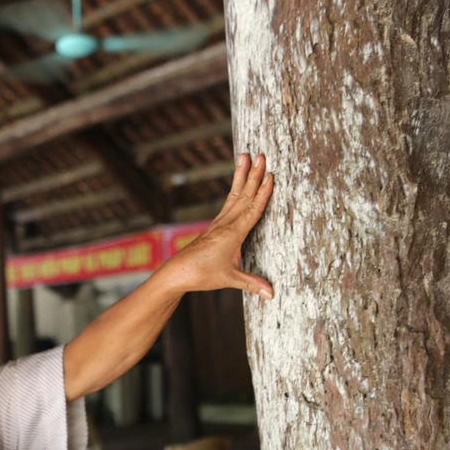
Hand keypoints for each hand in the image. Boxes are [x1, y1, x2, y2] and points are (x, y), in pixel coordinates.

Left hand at [167, 153, 273, 297]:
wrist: (177, 273)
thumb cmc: (202, 275)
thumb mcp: (229, 279)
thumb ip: (251, 283)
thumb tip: (271, 294)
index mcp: (232, 233)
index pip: (252, 209)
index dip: (262, 193)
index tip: (270, 175)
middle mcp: (225, 224)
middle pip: (243, 195)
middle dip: (253, 175)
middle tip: (260, 155)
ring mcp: (219, 224)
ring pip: (234, 195)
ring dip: (242, 176)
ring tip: (245, 156)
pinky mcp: (214, 227)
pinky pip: (228, 203)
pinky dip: (236, 190)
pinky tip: (238, 184)